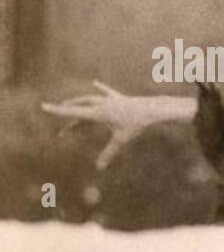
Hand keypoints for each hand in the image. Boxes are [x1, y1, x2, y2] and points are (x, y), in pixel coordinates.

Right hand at [41, 81, 161, 169]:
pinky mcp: (119, 99)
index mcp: (98, 113)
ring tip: (69, 104)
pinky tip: (95, 83)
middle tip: (60, 121)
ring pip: (89, 99)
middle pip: (79, 106)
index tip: (43, 106)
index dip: (58, 111)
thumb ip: (109, 153)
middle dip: (68, 112)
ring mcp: (110, 100)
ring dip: (79, 103)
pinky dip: (100, 89)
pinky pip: (106, 93)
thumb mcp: (121, 140)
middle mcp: (101, 104)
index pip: (74, 113)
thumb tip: (99, 168)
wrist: (153, 109)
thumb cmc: (136, 125)